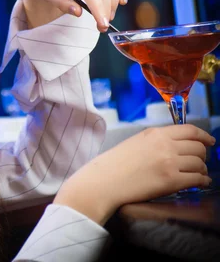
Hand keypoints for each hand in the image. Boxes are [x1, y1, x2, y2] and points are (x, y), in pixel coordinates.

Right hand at [54, 124, 214, 224]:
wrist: (104, 181)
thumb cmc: (114, 164)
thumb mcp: (135, 142)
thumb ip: (156, 141)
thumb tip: (176, 145)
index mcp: (155, 133)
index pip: (190, 130)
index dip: (203, 136)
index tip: (209, 141)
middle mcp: (165, 145)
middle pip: (198, 146)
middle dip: (202, 154)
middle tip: (199, 161)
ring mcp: (170, 162)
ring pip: (200, 163)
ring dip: (201, 169)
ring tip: (197, 174)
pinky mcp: (172, 181)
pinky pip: (198, 179)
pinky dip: (202, 181)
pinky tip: (199, 183)